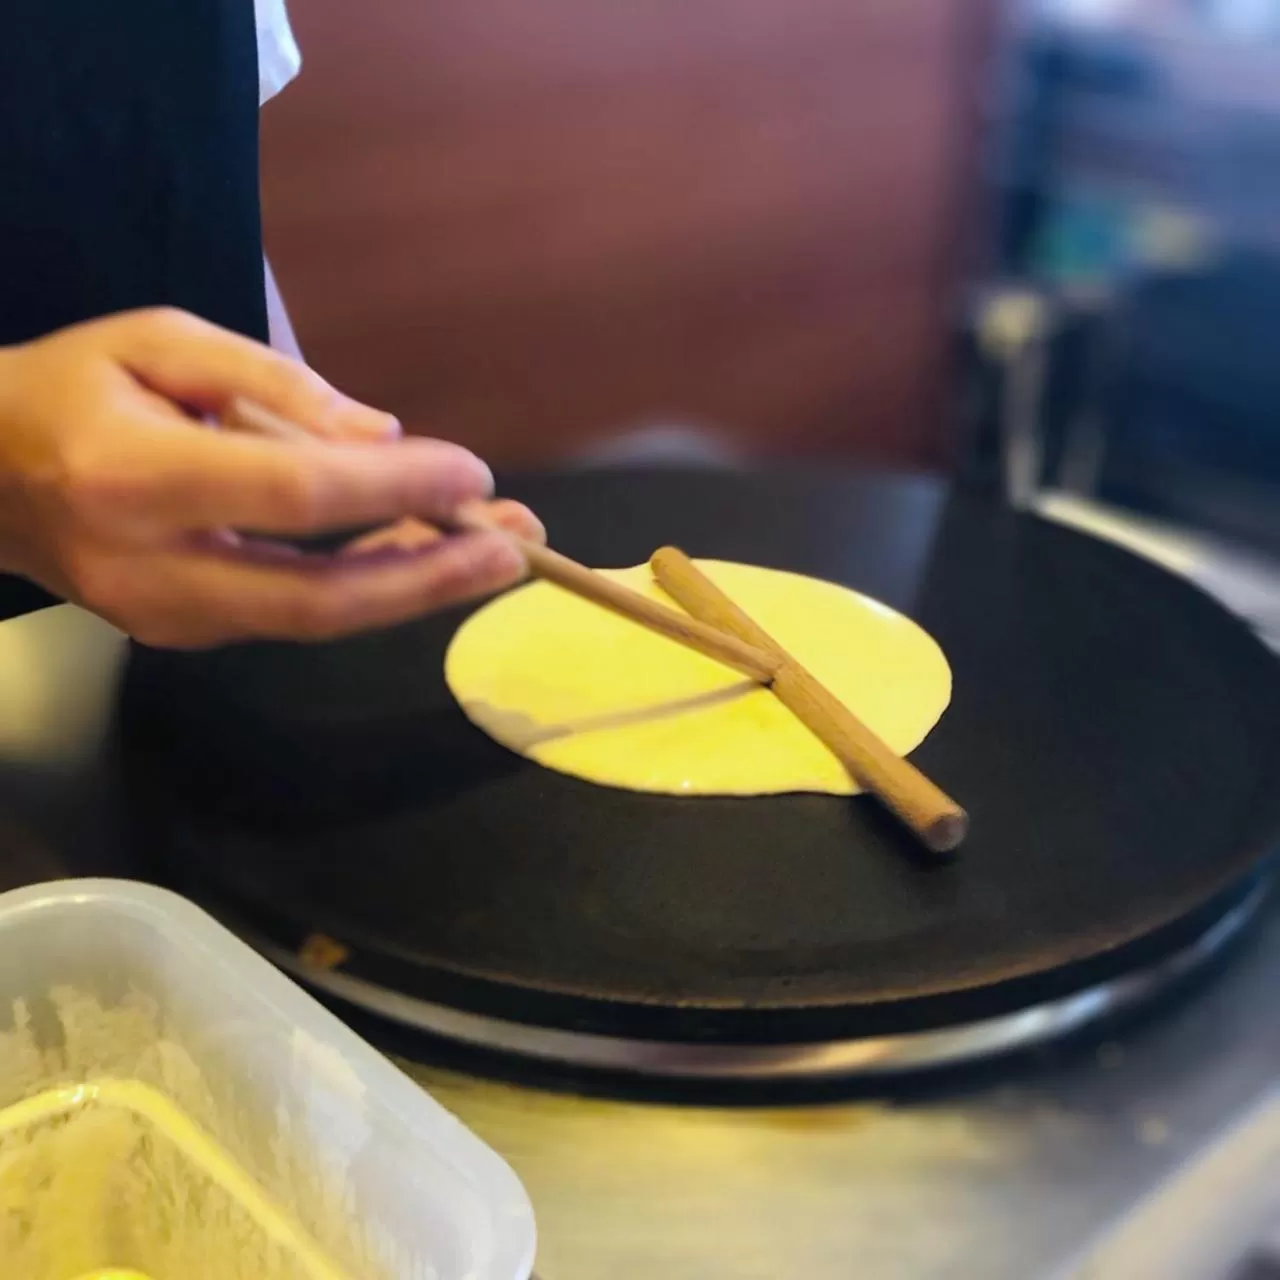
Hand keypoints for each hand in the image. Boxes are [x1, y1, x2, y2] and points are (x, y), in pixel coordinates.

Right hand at [0, 308, 542, 645]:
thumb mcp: (163, 340)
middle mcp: (151, 569)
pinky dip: (369, 585)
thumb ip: (275, 387)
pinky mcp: (184, 635)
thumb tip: (382, 439)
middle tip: (517, 550)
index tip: (471, 472)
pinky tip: (426, 552)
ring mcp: (167, 619)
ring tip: (498, 550)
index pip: (292, 495)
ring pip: (315, 619)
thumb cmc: (74, 387)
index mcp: (134, 478)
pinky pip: (296, 614)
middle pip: (318, 598)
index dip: (391, 490)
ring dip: (414, 587)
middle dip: (429, 578)